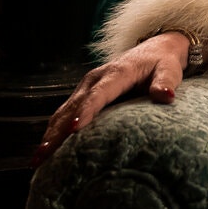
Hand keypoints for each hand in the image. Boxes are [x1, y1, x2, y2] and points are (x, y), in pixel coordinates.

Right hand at [34, 31, 189, 164]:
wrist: (155, 49)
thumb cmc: (163, 63)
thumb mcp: (169, 70)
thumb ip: (166, 82)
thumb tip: (165, 96)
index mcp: (116, 73)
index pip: (98, 94)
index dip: (85, 112)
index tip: (73, 130)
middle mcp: (95, 79)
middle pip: (72, 107)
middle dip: (57, 131)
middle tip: (43, 155)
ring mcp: (86, 87)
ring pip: (63, 112)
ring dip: (49, 134)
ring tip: (38, 159)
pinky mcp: (83, 94)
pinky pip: (64, 114)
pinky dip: (53, 131)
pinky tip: (46, 150)